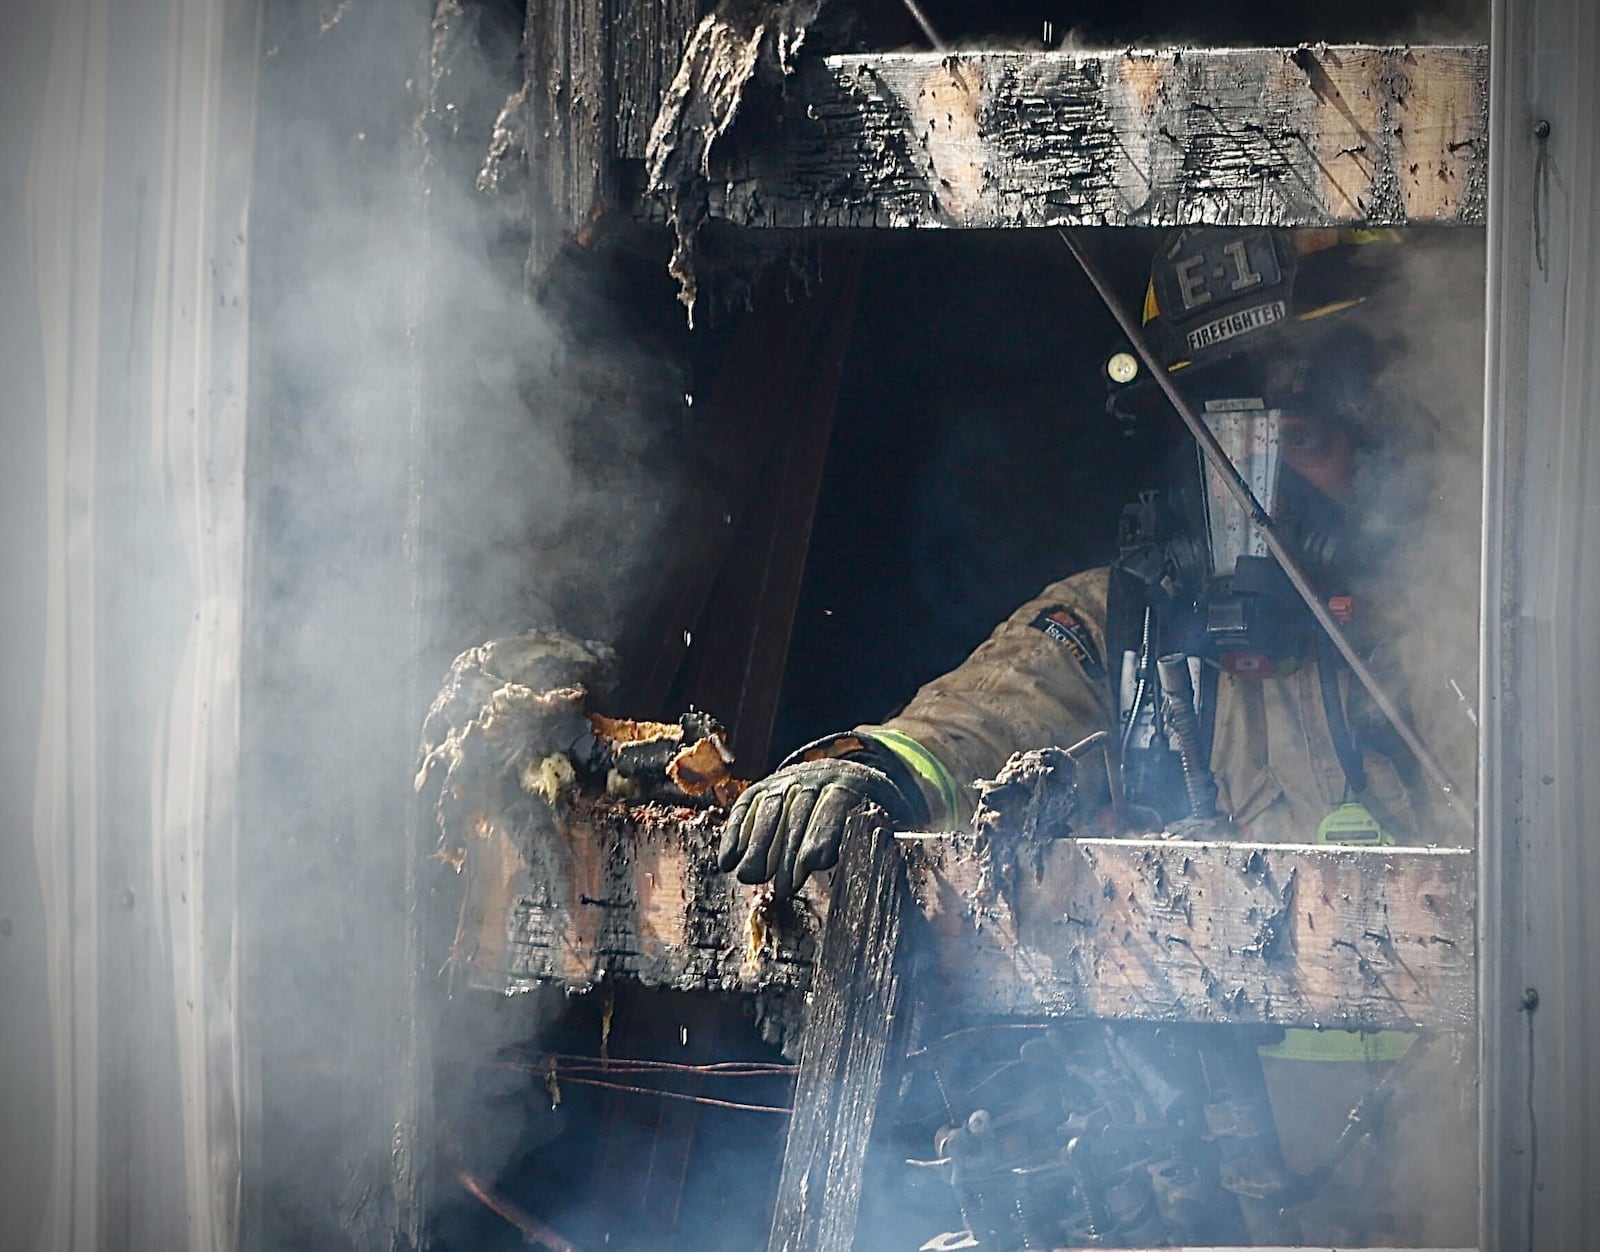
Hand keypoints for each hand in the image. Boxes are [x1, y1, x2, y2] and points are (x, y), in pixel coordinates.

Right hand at [718, 757, 913, 896]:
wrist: (841, 777)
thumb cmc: (864, 816)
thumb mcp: (882, 824)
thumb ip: (885, 842)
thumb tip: (906, 863)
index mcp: (852, 785)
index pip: (836, 805)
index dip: (824, 833)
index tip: (815, 864)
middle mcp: (816, 777)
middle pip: (799, 811)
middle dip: (789, 852)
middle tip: (785, 889)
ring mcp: (785, 779)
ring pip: (769, 808)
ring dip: (758, 845)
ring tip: (751, 878)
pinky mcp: (761, 788)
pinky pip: (746, 807)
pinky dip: (735, 833)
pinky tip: (727, 860)